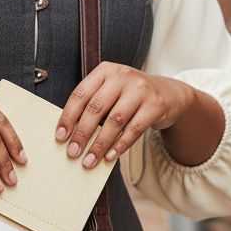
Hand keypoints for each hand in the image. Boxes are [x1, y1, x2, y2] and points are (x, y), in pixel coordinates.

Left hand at [55, 62, 192, 167]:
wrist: (170, 93)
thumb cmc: (131, 96)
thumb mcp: (112, 91)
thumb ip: (94, 105)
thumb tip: (71, 134)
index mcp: (106, 71)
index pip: (81, 94)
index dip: (68, 117)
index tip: (60, 136)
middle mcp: (122, 76)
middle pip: (96, 108)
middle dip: (82, 133)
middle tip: (72, 152)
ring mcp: (141, 89)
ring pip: (114, 121)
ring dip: (100, 144)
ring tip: (89, 160)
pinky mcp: (155, 105)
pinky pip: (134, 129)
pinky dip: (120, 145)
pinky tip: (110, 156)